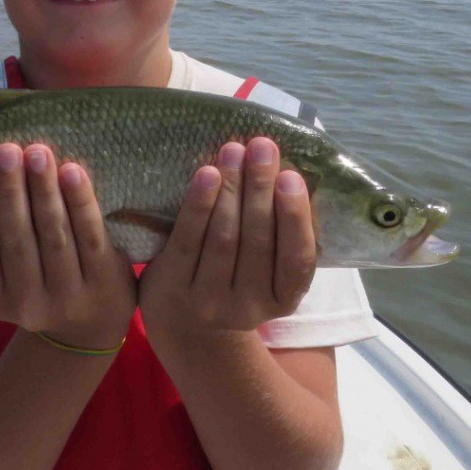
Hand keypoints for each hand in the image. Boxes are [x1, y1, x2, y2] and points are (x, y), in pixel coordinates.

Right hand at [0, 143, 136, 350]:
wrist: (90, 327)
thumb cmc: (39, 283)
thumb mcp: (7, 275)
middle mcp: (27, 305)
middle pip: (16, 240)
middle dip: (11, 190)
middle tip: (7, 149)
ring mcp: (67, 298)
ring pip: (53, 235)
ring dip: (43, 189)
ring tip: (38, 152)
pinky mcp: (103, 283)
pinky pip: (90, 236)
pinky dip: (80, 202)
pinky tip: (73, 172)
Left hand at [139, 138, 316, 342]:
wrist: (184, 322)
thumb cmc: (233, 279)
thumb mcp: (265, 270)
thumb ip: (278, 232)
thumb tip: (282, 168)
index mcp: (283, 300)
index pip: (296, 260)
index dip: (295, 218)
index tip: (291, 177)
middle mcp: (249, 306)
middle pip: (257, 241)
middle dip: (260, 188)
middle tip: (262, 146)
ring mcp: (209, 301)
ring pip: (223, 237)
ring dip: (231, 188)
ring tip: (234, 150)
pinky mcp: (174, 287)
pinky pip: (188, 240)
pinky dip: (199, 204)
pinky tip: (207, 174)